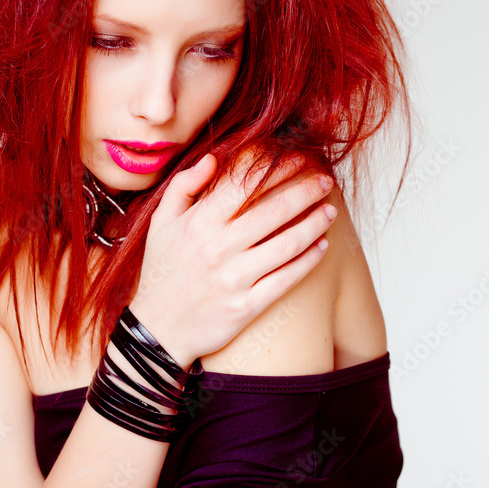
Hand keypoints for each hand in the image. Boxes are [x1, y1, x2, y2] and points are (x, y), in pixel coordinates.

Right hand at [127, 149, 336, 367]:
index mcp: (198, 224)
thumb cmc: (162, 271)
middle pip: (273, 211)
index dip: (276, 168)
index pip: (245, 185)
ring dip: (314, 224)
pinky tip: (322, 247)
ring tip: (329, 211)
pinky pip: (286, 279)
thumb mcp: (160, 223)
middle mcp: (217, 249)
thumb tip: (212, 158)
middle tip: (325, 181)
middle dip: (305, 191)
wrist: (158, 329)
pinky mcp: (246, 306)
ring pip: (287, 245)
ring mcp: (234, 279)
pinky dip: (308, 261)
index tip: (298, 159)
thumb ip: (184, 186)